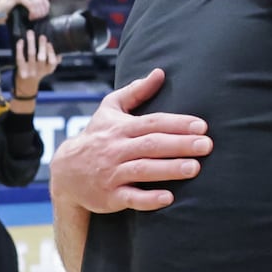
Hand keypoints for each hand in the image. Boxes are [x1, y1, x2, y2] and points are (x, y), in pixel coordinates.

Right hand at [0, 0, 49, 20]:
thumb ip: (32, 7)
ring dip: (38, 12)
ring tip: (33, 18)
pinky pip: (31, 3)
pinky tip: (30, 17)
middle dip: (43, 10)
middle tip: (38, 18)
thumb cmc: (7, 15)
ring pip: (37, 1)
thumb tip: (45, 9)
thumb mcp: (23, 10)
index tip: (42, 16)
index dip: (46, 7)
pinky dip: (33, 11)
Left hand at [13, 32, 58, 92]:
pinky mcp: (20, 68)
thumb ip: (54, 62)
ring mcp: (30, 70)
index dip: (51, 52)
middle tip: (42, 36)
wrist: (26, 83)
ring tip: (30, 33)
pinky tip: (21, 41)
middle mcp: (40, 71)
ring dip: (31, 43)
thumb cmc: (38, 72)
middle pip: (41, 57)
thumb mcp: (48, 69)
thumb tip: (59, 56)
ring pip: (31, 54)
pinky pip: (20, 57)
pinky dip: (20, 48)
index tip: (49, 43)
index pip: (52, 62)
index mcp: (48, 70)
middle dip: (41, 46)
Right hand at [49, 68, 212, 212]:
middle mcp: (116, 150)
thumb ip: (135, 91)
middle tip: (207, 146)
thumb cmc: (97, 137)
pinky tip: (168, 198)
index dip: (177, 124)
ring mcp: (112, 173)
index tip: (202, 126)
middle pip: (151, 145)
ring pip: (142, 170)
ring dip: (168, 169)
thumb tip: (160, 72)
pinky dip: (148, 199)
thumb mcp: (110, 111)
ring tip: (194, 168)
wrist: (64, 173)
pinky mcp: (109, 196)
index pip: (152, 123)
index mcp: (121, 128)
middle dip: (180, 145)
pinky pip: (130, 198)